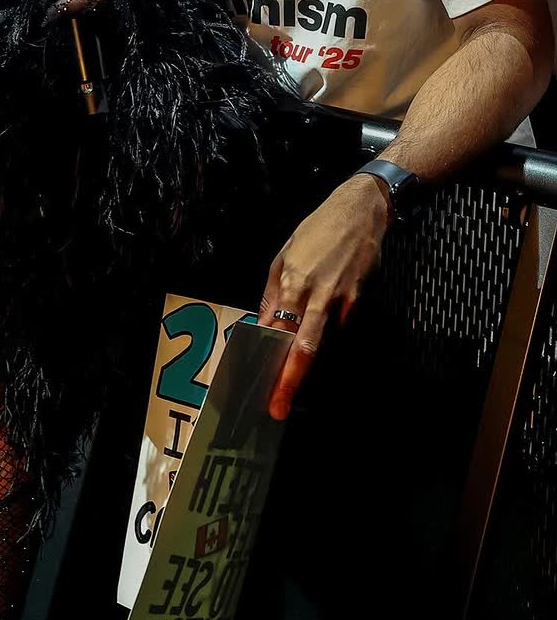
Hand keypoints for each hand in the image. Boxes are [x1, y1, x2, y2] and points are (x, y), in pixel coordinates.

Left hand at [258, 173, 391, 419]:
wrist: (359, 211)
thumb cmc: (316, 231)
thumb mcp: (284, 255)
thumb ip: (272, 292)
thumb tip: (262, 324)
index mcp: (293, 282)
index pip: (278, 330)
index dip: (269, 358)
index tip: (259, 382)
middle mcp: (317, 295)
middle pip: (304, 347)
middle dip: (290, 380)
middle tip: (278, 408)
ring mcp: (342, 301)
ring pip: (324, 344)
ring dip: (309, 369)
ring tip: (293, 392)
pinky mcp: (360, 301)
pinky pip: (341, 330)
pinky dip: (328, 344)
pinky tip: (319, 357)